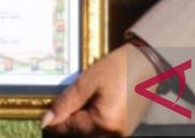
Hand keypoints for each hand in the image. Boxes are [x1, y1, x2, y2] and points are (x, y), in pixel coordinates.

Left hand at [41, 43, 155, 136]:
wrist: (149, 62)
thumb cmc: (119, 68)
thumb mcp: (88, 81)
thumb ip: (66, 103)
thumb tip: (47, 121)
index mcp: (104, 123)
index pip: (69, 130)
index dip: (54, 122)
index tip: (44, 114)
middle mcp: (115, 134)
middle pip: (80, 133)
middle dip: (68, 120)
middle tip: (60, 104)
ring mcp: (122, 133)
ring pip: (90, 132)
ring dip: (80, 120)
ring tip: (79, 99)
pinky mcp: (126, 128)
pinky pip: (102, 128)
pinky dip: (92, 118)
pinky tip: (91, 102)